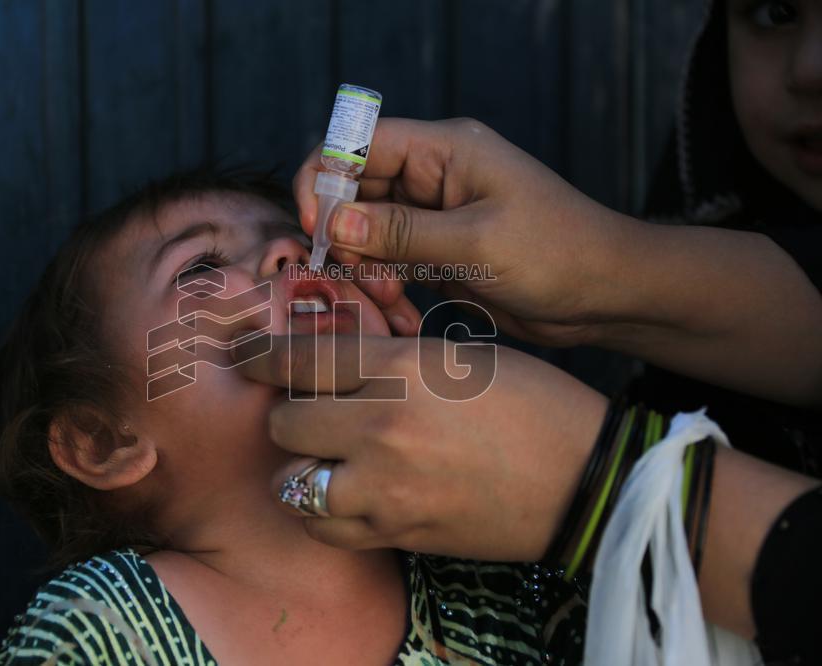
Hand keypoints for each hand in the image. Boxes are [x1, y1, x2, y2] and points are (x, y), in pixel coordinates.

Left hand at [234, 333, 607, 560]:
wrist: (584, 478)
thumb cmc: (532, 404)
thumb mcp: (458, 358)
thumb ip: (389, 362)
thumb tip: (336, 368)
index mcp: (400, 369)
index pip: (300, 357)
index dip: (260, 354)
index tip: (243, 355)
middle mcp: (381, 426)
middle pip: (285, 420)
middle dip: (290, 413)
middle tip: (311, 413)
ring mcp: (386, 487)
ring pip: (294, 479)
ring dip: (301, 466)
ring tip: (326, 458)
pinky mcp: (397, 532)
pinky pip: (326, 525)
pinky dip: (324, 511)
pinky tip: (345, 497)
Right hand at [294, 117, 632, 346]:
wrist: (607, 294)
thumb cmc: (559, 253)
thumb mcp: (476, 241)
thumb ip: (401, 232)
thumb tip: (334, 224)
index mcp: (444, 150)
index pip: (359, 144)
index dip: (327, 179)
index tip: (318, 229)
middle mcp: (434, 177)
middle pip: (356, 193)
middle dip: (347, 239)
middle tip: (360, 280)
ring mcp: (435, 216)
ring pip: (368, 235)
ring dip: (367, 271)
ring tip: (392, 302)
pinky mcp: (439, 252)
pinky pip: (391, 265)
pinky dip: (388, 289)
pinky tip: (404, 315)